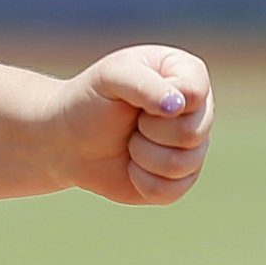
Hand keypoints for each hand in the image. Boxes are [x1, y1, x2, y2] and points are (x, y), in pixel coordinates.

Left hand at [53, 45, 212, 204]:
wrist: (68, 141)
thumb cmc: (90, 101)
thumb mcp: (110, 78)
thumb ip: (144, 84)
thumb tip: (177, 105)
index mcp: (187, 73)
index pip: (195, 93)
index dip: (162, 102)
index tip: (135, 100)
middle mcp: (198, 110)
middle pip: (192, 132)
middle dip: (149, 131)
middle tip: (131, 121)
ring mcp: (192, 147)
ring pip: (183, 164)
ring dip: (142, 156)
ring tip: (129, 141)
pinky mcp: (180, 180)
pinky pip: (171, 191)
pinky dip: (142, 181)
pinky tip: (132, 166)